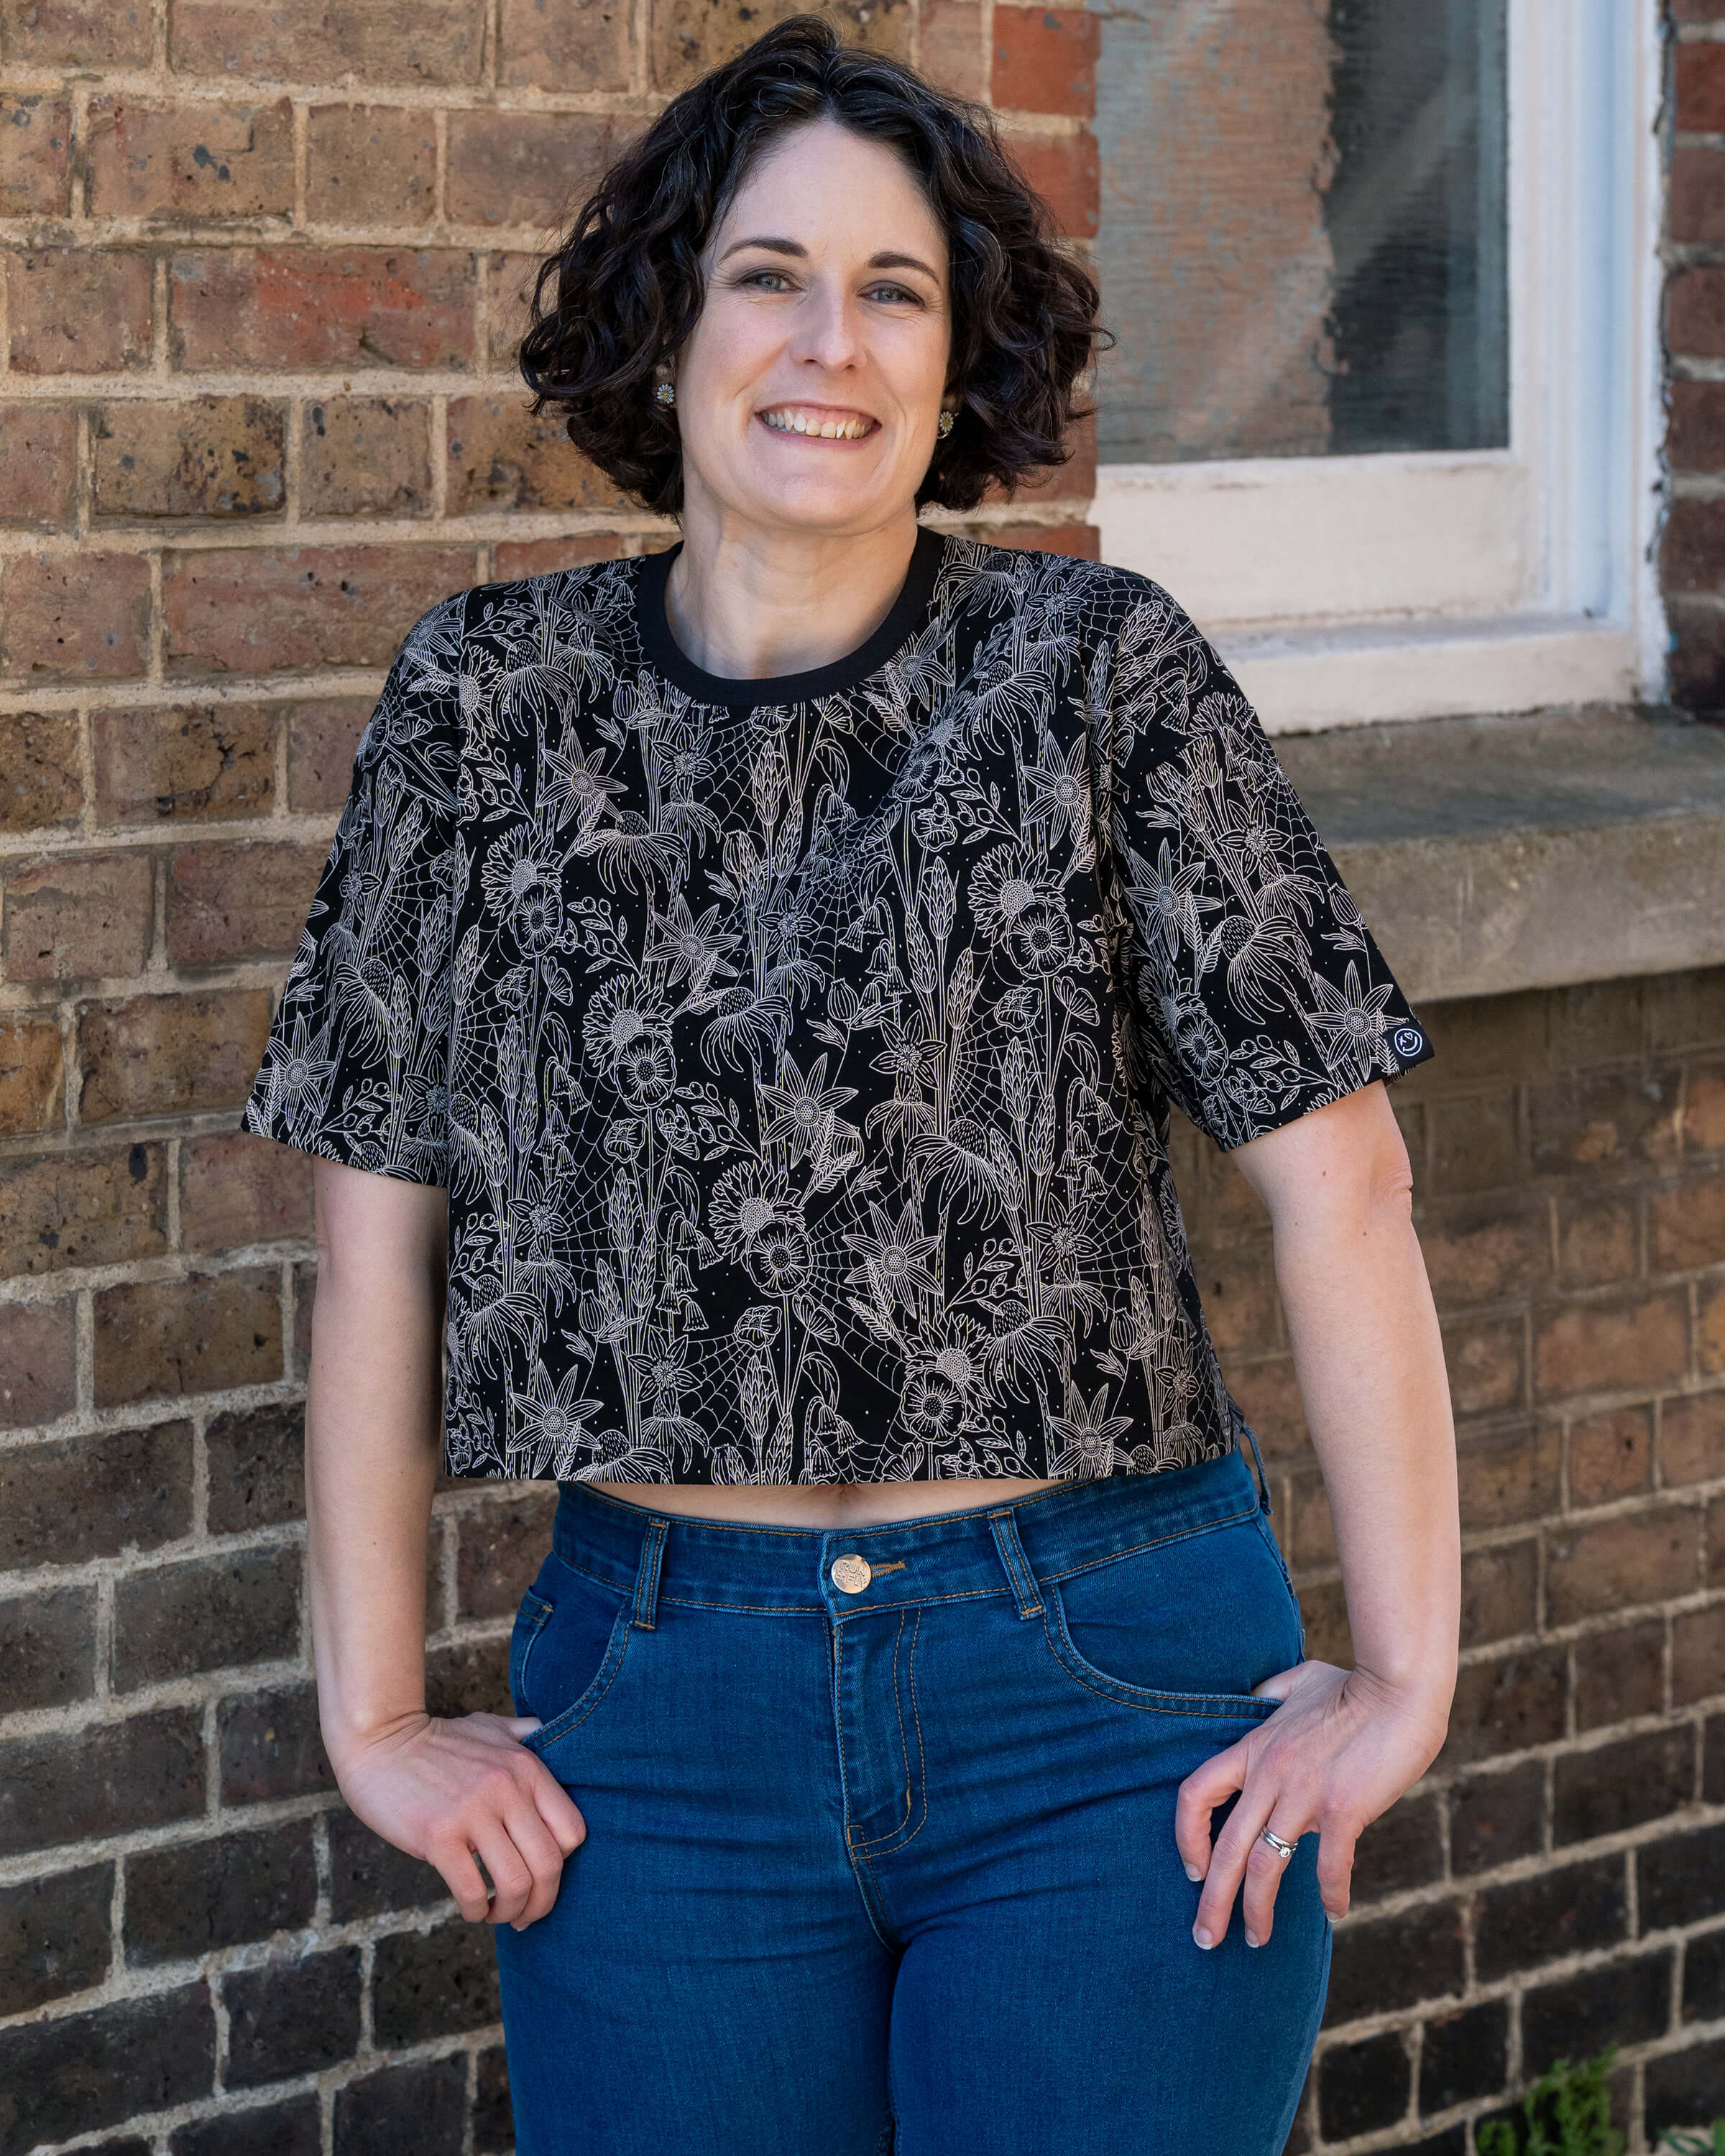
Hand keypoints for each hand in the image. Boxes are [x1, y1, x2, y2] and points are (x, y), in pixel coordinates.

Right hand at [330, 1709, 586, 1928]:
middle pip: (549, 1864)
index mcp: (527, 1767)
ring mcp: (473, 1811)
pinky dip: (476, 1911)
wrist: (381, 1739)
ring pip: (516, 1883)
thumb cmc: (440, 1741)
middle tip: (524, 1915)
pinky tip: (471, 1909)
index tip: (542, 1878)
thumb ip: (530, 1737)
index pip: (573, 1831)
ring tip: (495, 1913)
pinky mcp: (438, 1835)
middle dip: (542, 1903)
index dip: (563, 1865)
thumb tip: (561, 1750)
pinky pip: (472, 1890)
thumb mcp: (495, 1727)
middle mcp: (507, 1787)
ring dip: (510, 1911)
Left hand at [1174, 1660, 1449, 1948]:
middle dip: (1212, 1900)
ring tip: (1257, 1940)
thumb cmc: (1351, 1684)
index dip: (1187, 1836)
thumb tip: (1256, 1700)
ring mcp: (1305, 1794)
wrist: (1397, 1687)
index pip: (1196, 1794)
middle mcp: (1271, 1775)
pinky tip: (1334, 1913)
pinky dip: (1331, 1896)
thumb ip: (1270, 1696)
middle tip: (1204, 1938)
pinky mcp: (1343, 1809)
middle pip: (1226, 1848)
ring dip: (1257, 1911)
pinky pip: (1329, 1867)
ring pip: (1266, 1865)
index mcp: (1254, 1748)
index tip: (1193, 1869)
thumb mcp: (1296, 1682)